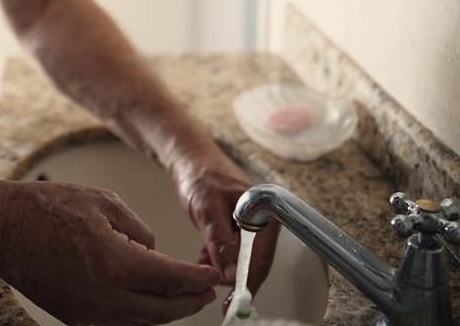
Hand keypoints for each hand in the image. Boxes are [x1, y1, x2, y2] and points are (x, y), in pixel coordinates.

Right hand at [0, 180, 221, 325]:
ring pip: (142, 321)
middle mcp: (104, 296)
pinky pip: (118, 321)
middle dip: (189, 303)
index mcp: (115, 263)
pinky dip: (139, 314)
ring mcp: (88, 312)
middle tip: (205, 291)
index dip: (197, 280)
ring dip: (166, 311)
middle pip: (163, 311)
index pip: (172, 280)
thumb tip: (155, 252)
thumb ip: (140, 231)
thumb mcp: (104, 203)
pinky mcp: (75, 317)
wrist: (1, 229)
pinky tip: (147, 299)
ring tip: (182, 296)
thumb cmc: (45, 209)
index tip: (212, 276)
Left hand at [174, 157, 279, 296]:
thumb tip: (230, 275)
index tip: (234, 298)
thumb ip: (221, 243)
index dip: (247, 280)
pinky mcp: (244, 226)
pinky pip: (237, 250)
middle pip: (256, 259)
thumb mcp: (208, 211)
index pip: (261, 256)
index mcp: (267, 212)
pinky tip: (207, 256)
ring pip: (245, 257)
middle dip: (235, 275)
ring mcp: (256, 223)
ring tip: (206, 267)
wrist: (193, 161)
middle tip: (216, 286)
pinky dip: (222, 257)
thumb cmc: (202, 178)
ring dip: (226, 266)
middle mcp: (266, 219)